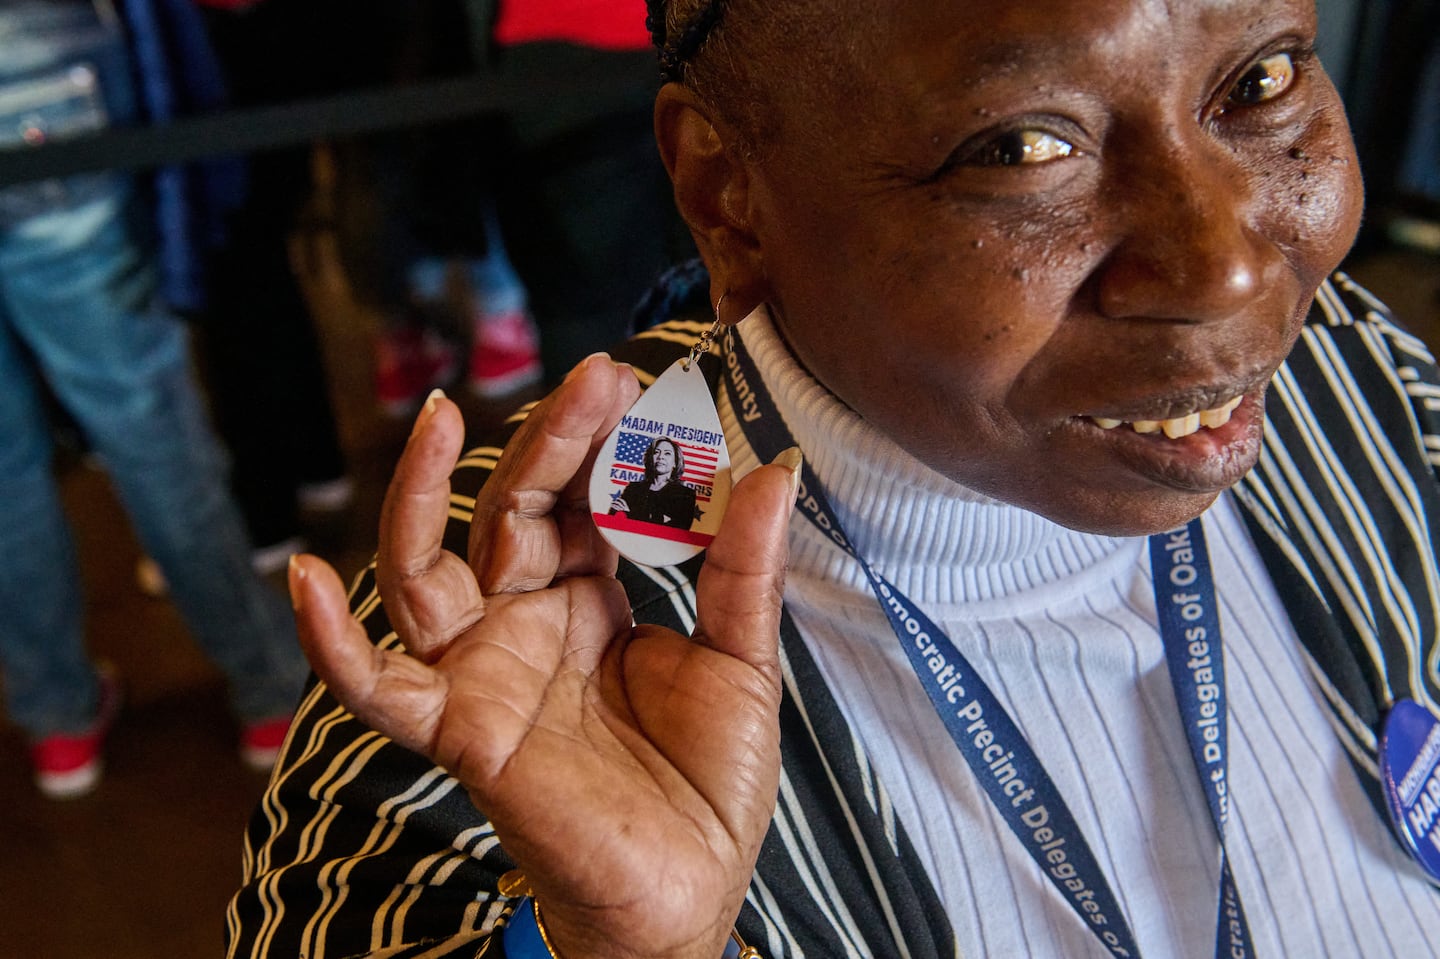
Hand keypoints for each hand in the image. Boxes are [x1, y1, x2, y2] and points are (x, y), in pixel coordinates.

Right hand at [288, 355, 797, 958]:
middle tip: (595, 380)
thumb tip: (770, 469)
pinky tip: (306, 580)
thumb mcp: (741, 662)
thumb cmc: (706, 784)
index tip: (633, 382)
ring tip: (436, 416)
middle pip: (508, 512)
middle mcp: (525, 622)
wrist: (686, 894)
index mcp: (589, 599)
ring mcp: (484, 672)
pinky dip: (333, 642)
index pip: (578, 499)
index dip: (600, 443)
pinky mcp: (460, 731)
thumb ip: (741, 569)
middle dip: (547, 443)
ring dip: (419, 493)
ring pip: (425, 570)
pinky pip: (377, 687)